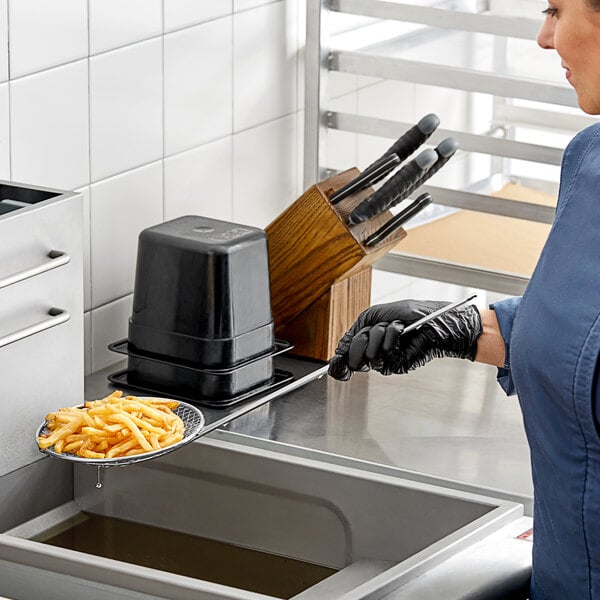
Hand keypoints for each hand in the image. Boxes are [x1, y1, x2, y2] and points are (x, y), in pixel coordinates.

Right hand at [328, 299, 481, 380]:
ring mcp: (386, 362)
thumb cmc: (407, 313)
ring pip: (368, 355)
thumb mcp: (372, 316)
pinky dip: (391, 338)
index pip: (346, 358)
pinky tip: (400, 333)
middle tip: (372, 331)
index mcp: (366, 343)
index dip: (339, 362)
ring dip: (379, 334)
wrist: (431, 318)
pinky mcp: (398, 366)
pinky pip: (384, 355)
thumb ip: (353, 333)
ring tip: (393, 328)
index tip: (335, 364)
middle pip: (352, 358)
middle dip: (360, 340)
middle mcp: (374, 354)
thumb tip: (338, 351)